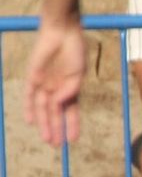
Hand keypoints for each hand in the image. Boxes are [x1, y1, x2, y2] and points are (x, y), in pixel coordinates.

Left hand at [24, 19, 85, 146]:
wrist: (62, 31)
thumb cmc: (75, 50)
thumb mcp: (77, 73)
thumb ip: (71, 89)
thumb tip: (61, 102)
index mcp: (70, 88)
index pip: (70, 111)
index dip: (72, 125)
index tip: (73, 140)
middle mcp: (56, 88)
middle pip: (54, 113)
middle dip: (55, 128)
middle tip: (56, 145)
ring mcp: (43, 83)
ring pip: (42, 108)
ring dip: (45, 123)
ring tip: (47, 138)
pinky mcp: (32, 76)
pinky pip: (28, 96)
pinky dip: (29, 108)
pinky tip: (31, 121)